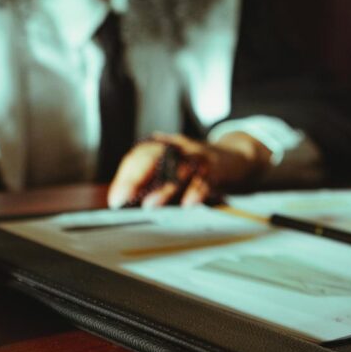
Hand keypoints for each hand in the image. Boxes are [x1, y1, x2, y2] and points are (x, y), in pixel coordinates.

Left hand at [106, 131, 271, 208]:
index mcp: (162, 146)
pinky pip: (204, 179)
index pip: (137, 157)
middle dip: (135, 178)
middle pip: (152, 157)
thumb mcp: (171, 169)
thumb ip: (148, 181)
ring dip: (163, 187)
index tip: (116, 199)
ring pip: (178, 167)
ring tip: (150, 205)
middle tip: (123, 198)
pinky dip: (196, 191)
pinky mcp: (215, 167)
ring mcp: (196, 155)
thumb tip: (122, 200)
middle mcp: (176, 147)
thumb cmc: (194, 167)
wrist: (234, 158)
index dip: (124, 177)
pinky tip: (188, 204)